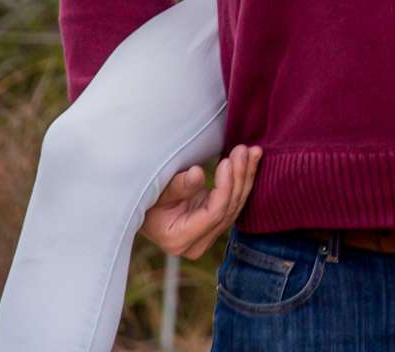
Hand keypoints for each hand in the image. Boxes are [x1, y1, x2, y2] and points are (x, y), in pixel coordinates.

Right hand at [138, 144, 261, 259]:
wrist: (142, 207)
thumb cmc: (145, 197)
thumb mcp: (156, 191)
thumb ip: (178, 186)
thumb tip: (198, 173)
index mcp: (180, 239)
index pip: (213, 214)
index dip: (225, 187)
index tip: (227, 162)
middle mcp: (197, 244)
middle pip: (228, 209)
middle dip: (239, 177)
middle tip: (244, 150)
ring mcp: (208, 237)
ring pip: (235, 206)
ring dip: (246, 176)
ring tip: (252, 151)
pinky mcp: (215, 226)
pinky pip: (234, 202)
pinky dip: (243, 180)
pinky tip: (251, 160)